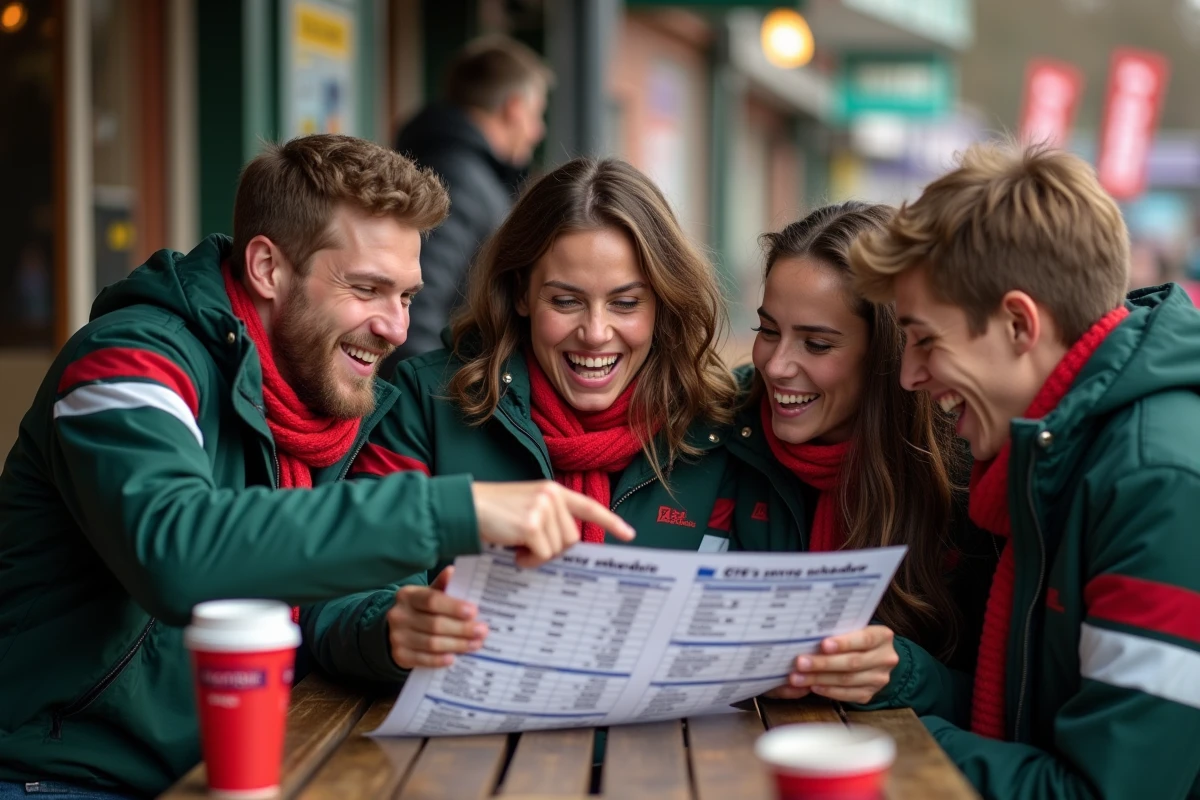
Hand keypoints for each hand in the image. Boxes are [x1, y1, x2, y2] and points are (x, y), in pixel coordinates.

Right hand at [386, 567, 485, 668]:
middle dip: (462, 629)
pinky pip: (423, 659)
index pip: (432, 600)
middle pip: (435, 624)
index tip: (473, 611)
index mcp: (408, 595)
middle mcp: (399, 615)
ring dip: (456, 645)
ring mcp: (397, 636)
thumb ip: (442, 586)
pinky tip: (454, 658)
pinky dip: (439, 660)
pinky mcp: (400, 655)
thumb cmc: (421, 609)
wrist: (397, 629)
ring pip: (431, 643)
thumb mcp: (429, 594)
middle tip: (482, 631)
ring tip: (475, 644)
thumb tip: (453, 572)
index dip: (453, 607)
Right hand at [472, 481, 635, 566]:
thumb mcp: (526, 509)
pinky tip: (513, 550)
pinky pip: (542, 555)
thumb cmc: (493, 514)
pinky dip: (529, 560)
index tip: (628, 534)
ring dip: (538, 556)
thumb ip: (549, 520)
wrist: (464, 507)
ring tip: (517, 545)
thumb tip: (566, 548)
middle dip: (552, 550)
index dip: (610, 521)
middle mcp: (551, 495)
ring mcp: (543, 508)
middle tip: (527, 545)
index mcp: (552, 490)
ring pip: (558, 549)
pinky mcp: (532, 524)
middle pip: (572, 539)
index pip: (588, 506)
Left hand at [781, 626, 898, 703]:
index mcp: (883, 636)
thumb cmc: (855, 637)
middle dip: (824, 663)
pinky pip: (847, 694)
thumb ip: (838, 631)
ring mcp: (879, 679)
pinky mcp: (869, 694)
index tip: (823, 645)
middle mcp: (885, 658)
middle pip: (853, 663)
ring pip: (847, 680)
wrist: (874, 656)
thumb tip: (809, 636)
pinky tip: (813, 687)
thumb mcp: (853, 629)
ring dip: (820, 679)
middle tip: (800, 663)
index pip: (864, 640)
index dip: (844, 643)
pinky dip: (828, 691)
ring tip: (799, 678)